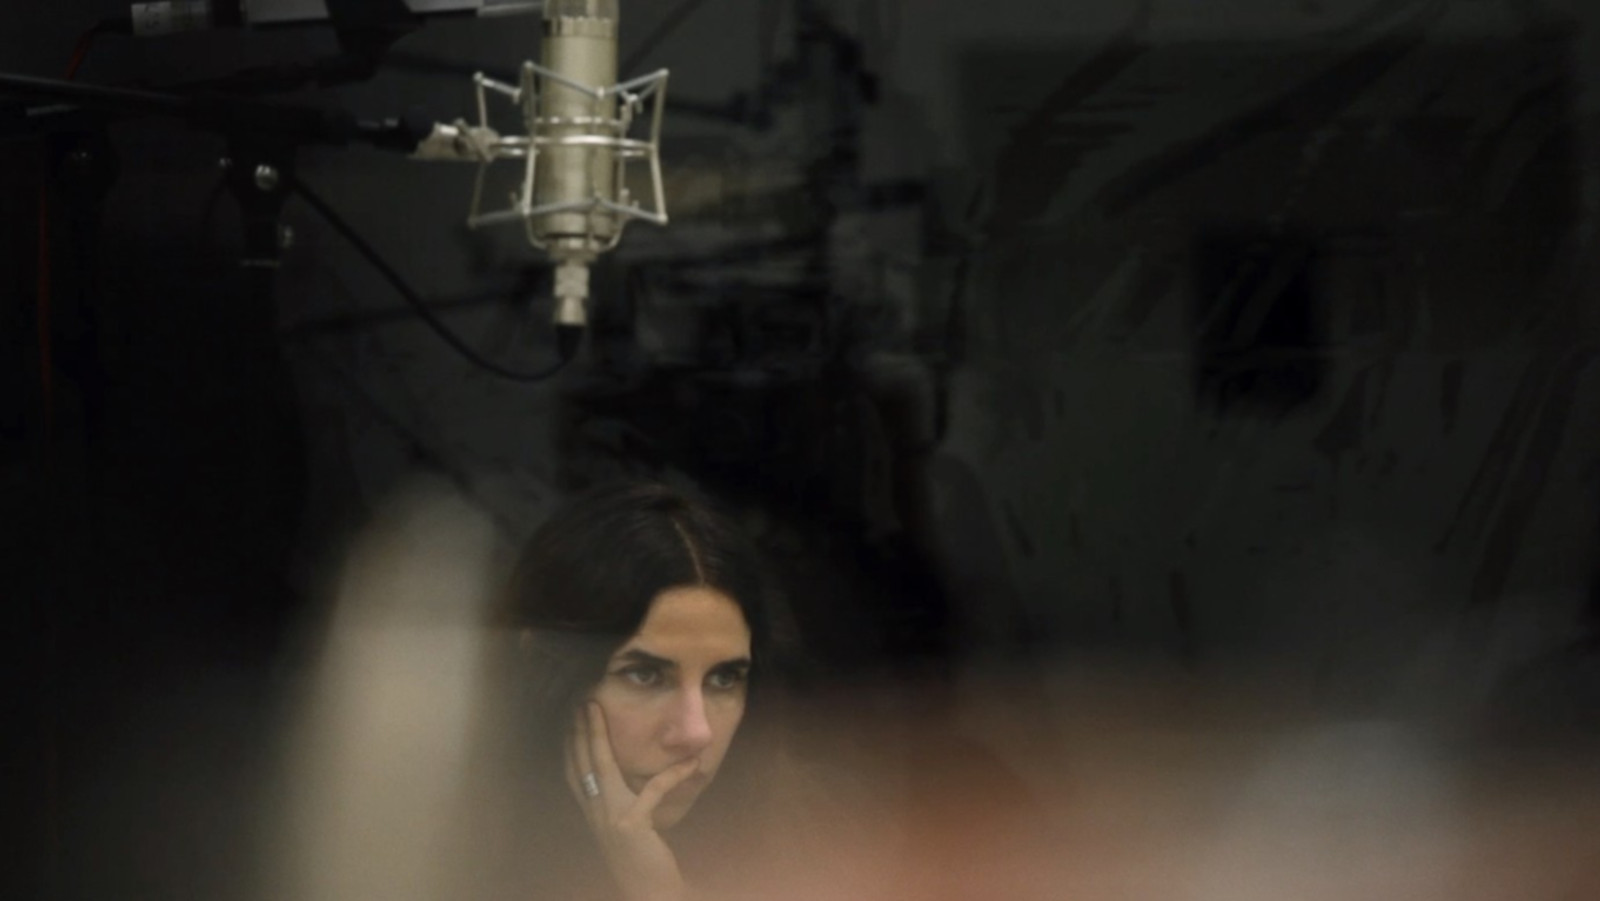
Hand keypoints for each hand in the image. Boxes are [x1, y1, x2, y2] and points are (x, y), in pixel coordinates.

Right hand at [568, 701, 698, 900]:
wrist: (648, 890)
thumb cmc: (643, 854)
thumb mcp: (629, 821)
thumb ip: (626, 798)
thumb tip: (635, 771)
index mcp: (593, 811)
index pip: (576, 771)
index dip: (572, 743)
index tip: (574, 715)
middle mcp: (595, 813)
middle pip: (581, 763)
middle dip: (579, 730)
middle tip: (582, 701)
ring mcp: (609, 819)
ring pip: (601, 768)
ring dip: (598, 736)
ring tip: (597, 711)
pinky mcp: (631, 825)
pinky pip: (654, 791)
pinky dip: (674, 774)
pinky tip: (692, 763)